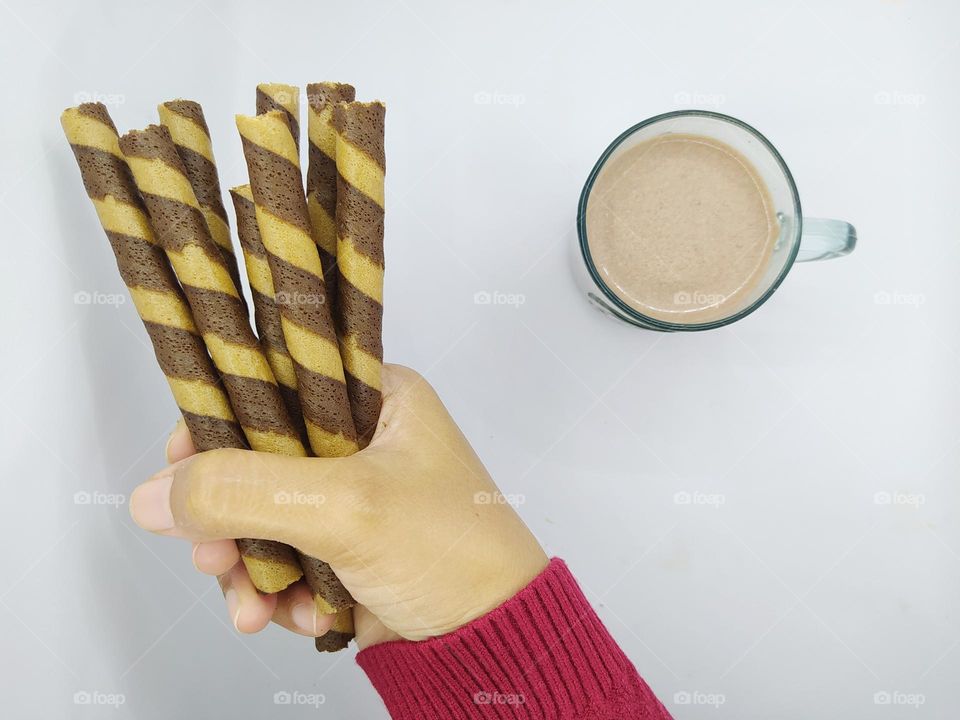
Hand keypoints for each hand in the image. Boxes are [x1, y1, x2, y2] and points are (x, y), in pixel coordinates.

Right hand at [131, 364, 547, 648]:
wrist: (494, 640)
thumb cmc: (450, 550)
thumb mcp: (345, 508)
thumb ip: (246, 492)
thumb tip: (155, 495)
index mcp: (377, 399)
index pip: (278, 385)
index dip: (222, 422)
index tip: (180, 463)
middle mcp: (364, 441)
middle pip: (260, 460)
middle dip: (229, 517)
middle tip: (211, 556)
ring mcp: (354, 499)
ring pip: (265, 517)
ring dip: (249, 566)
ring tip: (254, 609)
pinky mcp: (347, 551)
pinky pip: (285, 561)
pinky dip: (279, 593)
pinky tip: (298, 618)